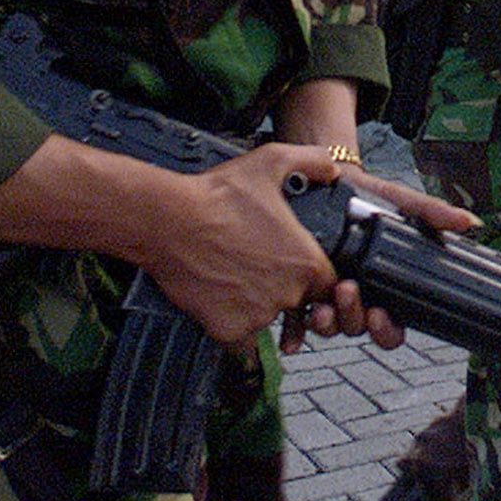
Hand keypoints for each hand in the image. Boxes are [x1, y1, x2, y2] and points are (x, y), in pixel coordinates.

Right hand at [140, 142, 347, 347]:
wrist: (168, 220)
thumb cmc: (217, 194)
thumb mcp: (272, 161)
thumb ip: (311, 161)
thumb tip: (332, 169)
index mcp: (306, 262)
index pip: (327, 283)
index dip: (313, 275)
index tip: (293, 265)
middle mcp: (288, 294)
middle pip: (298, 303)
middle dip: (283, 289)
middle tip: (258, 268)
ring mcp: (259, 316)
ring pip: (268, 319)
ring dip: (257, 306)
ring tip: (235, 277)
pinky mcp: (229, 330)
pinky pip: (241, 339)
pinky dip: (233, 325)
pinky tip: (222, 300)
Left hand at [281, 169, 478, 352]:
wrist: (326, 181)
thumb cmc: (367, 196)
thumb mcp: (401, 202)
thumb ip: (432, 213)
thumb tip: (470, 222)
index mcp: (383, 286)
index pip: (392, 325)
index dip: (387, 330)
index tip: (380, 314)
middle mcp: (358, 297)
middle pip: (359, 329)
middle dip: (353, 317)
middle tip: (347, 290)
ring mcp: (327, 296)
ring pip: (330, 327)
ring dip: (326, 323)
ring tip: (321, 304)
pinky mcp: (300, 289)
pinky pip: (296, 320)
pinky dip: (294, 332)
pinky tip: (293, 332)